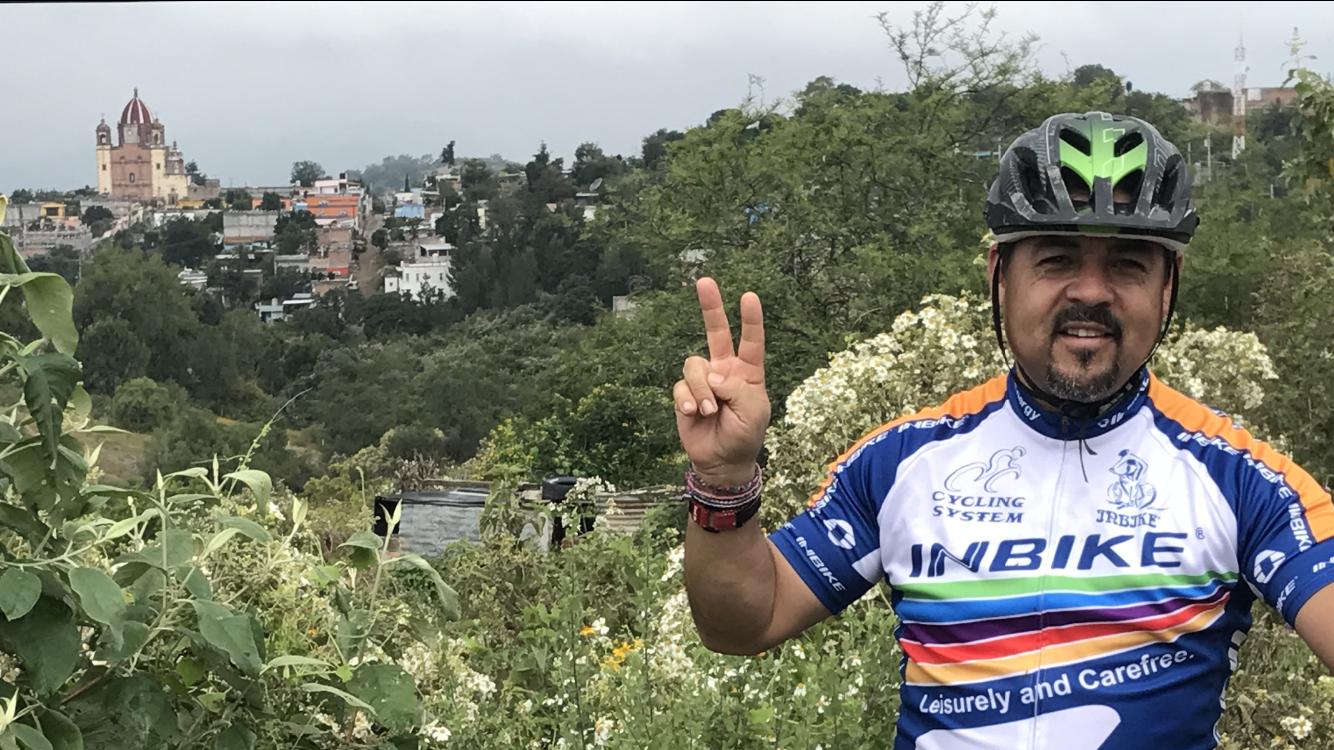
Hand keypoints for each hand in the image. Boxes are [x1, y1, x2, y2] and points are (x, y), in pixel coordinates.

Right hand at [673, 277, 770, 484]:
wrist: (722, 461)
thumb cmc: (745, 435)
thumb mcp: (754, 410)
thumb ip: (736, 387)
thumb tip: (710, 374)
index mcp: (748, 372)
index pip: (751, 341)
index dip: (750, 319)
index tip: (749, 297)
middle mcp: (725, 370)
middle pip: (716, 332)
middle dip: (711, 306)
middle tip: (704, 281)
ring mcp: (703, 381)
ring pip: (694, 365)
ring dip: (702, 389)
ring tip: (710, 411)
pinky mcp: (685, 394)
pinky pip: (681, 387)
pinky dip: (688, 400)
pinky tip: (694, 413)